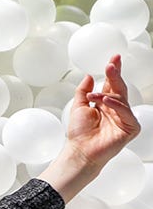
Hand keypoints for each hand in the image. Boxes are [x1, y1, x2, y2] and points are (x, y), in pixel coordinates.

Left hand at [65, 54, 141, 168]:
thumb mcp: (78, 106)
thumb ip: (84, 91)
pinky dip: (116, 106)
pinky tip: (105, 101)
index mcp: (106, 104)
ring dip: (107, 94)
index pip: (112, 84)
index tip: (114, 58)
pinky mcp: (130, 128)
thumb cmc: (79, 132)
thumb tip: (89, 75)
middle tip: (112, 63)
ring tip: (93, 96)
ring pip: (121, 99)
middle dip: (116, 75)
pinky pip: (126, 113)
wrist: (80, 150)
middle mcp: (117, 109)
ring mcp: (125, 118)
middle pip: (119, 88)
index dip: (114, 71)